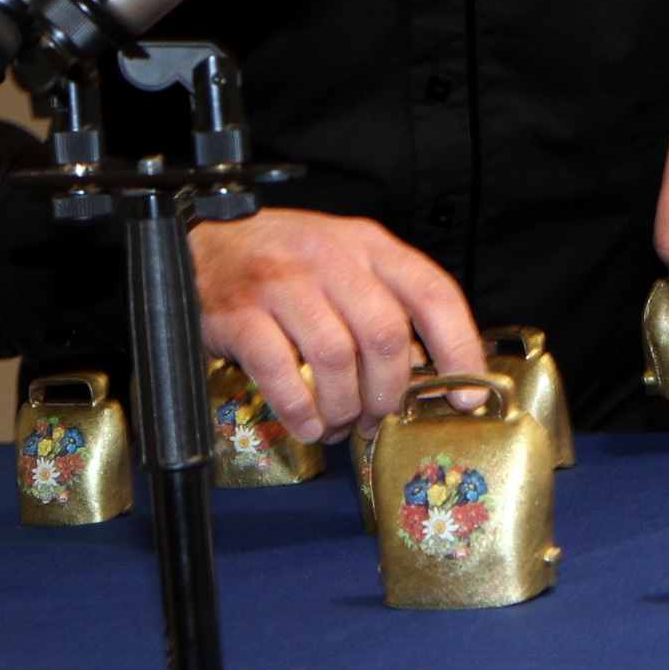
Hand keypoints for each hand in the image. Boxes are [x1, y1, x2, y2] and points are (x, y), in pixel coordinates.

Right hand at [190, 208, 484, 441]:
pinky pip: (281, 373)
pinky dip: (300, 410)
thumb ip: (385, 303)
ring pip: (336, 359)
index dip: (459, 349)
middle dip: (389, 393)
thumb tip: (428, 372)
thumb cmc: (283, 261)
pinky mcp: (240, 314)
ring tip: (338, 424)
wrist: (202, 246)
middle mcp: (331, 258)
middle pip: (385, 336)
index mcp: (368, 245)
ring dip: (344, 407)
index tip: (466, 396)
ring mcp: (283, 283)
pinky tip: (306, 423)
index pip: (432, 295)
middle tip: (377, 419)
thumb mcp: (344, 262)